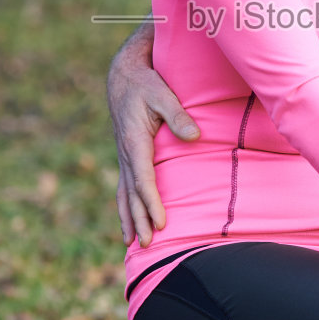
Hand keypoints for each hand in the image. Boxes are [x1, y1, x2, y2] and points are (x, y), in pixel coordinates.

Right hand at [108, 31, 198, 246]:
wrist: (123, 75)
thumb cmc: (145, 83)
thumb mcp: (162, 93)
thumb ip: (178, 114)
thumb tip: (195, 136)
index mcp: (134, 141)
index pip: (143, 179)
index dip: (151, 202)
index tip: (160, 222)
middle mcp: (125, 152)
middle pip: (132, 193)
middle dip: (140, 219)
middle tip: (149, 243)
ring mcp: (123, 156)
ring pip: (124, 193)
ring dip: (129, 218)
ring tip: (132, 243)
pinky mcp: (126, 155)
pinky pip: (123, 187)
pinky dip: (124, 207)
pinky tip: (127, 223)